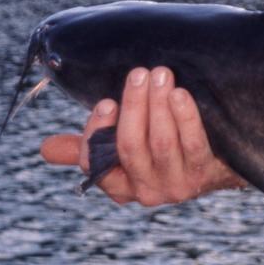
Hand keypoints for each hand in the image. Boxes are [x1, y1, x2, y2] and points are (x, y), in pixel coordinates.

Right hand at [39, 66, 245, 205]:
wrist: (219, 166)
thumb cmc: (162, 149)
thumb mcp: (124, 149)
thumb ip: (90, 146)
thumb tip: (45, 149)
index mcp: (119, 185)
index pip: (95, 164)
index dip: (97, 133)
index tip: (106, 102)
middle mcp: (145, 191)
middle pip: (130, 147)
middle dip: (133, 107)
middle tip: (139, 73)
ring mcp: (176, 185)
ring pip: (161, 142)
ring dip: (158, 105)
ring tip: (160, 74)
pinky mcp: (204, 173)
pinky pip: (192, 143)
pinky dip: (185, 117)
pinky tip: (180, 94)